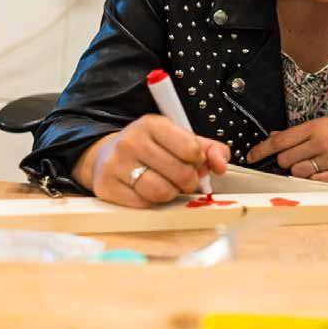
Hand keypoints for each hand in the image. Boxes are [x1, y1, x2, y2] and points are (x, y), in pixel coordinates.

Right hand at [73, 115, 229, 207]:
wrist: (108, 155)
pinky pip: (143, 205)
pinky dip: (151, 202)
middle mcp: (131, 141)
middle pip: (179, 173)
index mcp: (152, 124)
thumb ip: (210, 149)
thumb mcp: (181, 139)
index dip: (198, 160)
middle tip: (184, 179)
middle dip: (188, 181)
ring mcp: (115, 164)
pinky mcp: (106, 187)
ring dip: (171, 194)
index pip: (190, 149)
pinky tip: (147, 191)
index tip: (193, 161)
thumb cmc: (153, 148)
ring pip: (161, 192)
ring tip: (167, 185)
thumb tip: (221, 165)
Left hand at [246, 114, 327, 183]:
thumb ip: (300, 132)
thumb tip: (275, 137)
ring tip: (311, 163)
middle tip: (292, 157)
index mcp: (316, 127)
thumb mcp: (325, 122)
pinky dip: (313, 178)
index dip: (262, 150)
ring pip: (298, 173)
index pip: (281, 141)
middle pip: (286, 159)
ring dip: (298, 170)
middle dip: (284, 160)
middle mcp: (322, 144)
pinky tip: (321, 170)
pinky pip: (315, 182)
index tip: (251, 156)